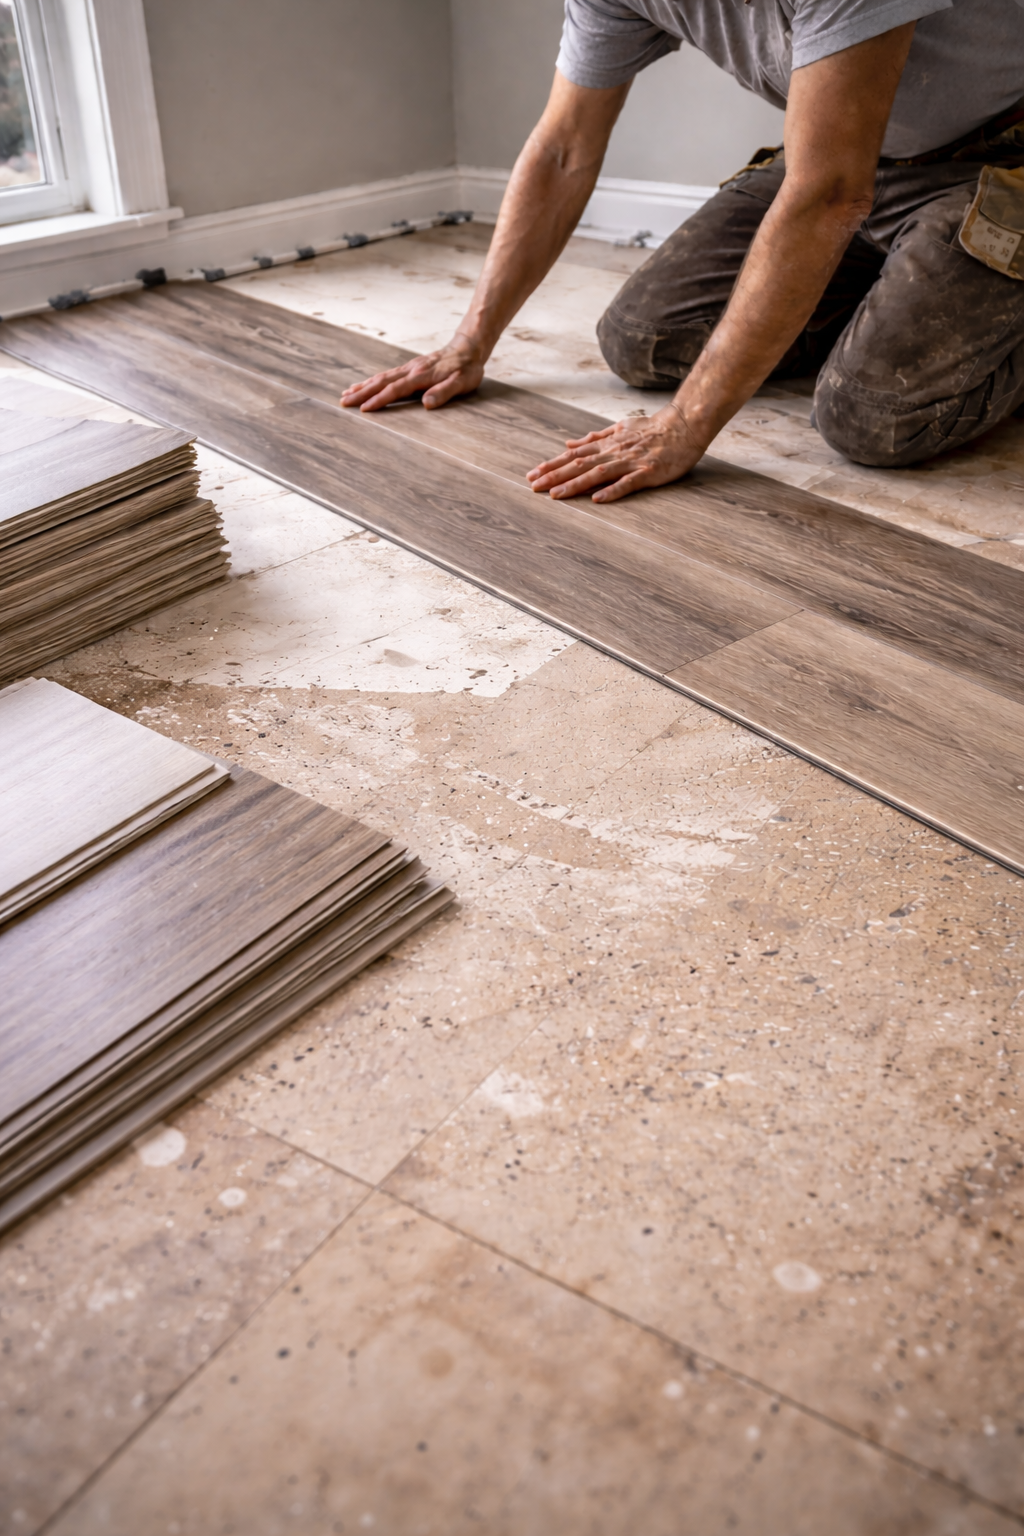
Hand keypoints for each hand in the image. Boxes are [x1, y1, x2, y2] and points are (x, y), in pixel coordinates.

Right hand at [339, 337, 484, 411]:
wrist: (468, 348)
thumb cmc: (467, 368)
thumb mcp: (462, 383)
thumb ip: (444, 392)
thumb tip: (426, 403)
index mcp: (421, 376)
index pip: (395, 390)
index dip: (379, 400)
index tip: (364, 409)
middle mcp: (411, 370)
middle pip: (381, 382)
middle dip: (361, 393)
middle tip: (343, 402)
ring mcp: (408, 368)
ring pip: (381, 377)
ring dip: (362, 386)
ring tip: (345, 394)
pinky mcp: (409, 368)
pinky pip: (386, 375)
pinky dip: (372, 381)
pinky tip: (364, 385)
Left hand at [526, 404, 707, 502]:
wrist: (684, 425)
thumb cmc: (653, 428)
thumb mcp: (619, 428)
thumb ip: (594, 438)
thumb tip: (569, 443)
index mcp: (608, 443)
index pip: (574, 455)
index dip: (553, 464)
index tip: (533, 474)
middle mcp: (614, 452)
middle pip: (579, 465)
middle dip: (554, 476)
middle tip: (533, 486)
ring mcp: (630, 462)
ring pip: (597, 474)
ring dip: (574, 485)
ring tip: (555, 495)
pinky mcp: (647, 473)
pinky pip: (627, 483)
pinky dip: (611, 491)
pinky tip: (596, 500)